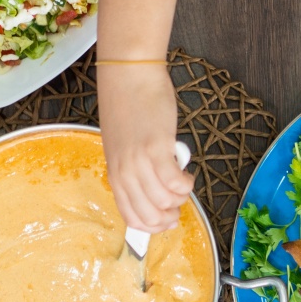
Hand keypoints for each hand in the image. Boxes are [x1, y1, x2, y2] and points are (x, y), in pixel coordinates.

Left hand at [99, 64, 193, 231]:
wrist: (129, 75)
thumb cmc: (128, 107)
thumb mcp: (123, 147)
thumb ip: (134, 171)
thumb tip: (156, 191)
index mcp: (114, 175)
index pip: (132, 217)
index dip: (154, 226)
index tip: (169, 219)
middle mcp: (124, 173)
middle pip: (150, 215)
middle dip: (170, 216)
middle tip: (179, 200)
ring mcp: (139, 162)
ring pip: (165, 202)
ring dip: (180, 197)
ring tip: (182, 180)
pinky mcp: (157, 148)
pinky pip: (176, 182)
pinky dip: (186, 183)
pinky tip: (186, 172)